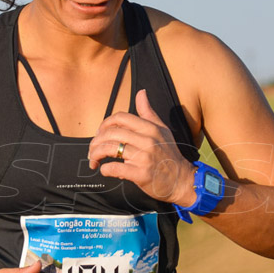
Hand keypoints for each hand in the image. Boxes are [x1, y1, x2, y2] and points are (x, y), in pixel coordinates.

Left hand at [88, 89, 196, 206]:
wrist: (181, 180)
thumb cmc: (169, 154)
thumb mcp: (162, 130)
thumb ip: (148, 112)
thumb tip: (141, 92)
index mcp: (150, 128)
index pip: (120, 117)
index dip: (105, 124)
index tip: (100, 133)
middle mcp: (147, 140)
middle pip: (111, 133)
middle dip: (96, 141)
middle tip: (92, 149)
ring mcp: (144, 157)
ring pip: (110, 148)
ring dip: (95, 154)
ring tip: (93, 161)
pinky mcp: (141, 174)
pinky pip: (114, 168)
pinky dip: (105, 169)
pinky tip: (105, 170)